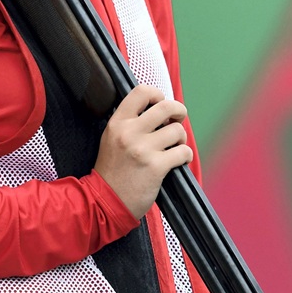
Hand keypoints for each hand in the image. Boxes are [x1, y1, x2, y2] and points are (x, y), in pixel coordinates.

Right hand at [94, 85, 192, 219]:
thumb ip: (129, 122)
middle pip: (166, 106)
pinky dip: (185, 155)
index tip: (161, 103)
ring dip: (181, 138)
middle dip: (179, 111)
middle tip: (178, 118)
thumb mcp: (111, 138)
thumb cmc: (112, 170)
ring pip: (177, 130)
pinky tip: (179, 160)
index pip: (141, 92)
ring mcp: (143, 149)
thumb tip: (157, 108)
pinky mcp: (156, 166)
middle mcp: (129, 132)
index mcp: (118, 123)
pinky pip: (183, 152)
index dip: (157, 94)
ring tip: (174, 146)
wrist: (106, 200)